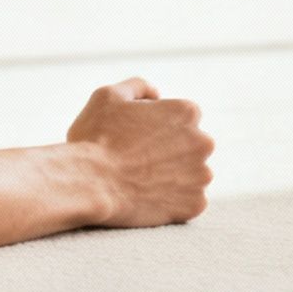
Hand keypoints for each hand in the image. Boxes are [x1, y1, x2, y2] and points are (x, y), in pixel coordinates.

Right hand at [67, 76, 215, 227]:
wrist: (90, 183)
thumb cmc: (96, 137)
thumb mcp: (107, 96)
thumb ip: (138, 87)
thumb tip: (156, 94)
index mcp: (186, 112)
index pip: (181, 115)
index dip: (156, 124)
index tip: (135, 135)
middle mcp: (202, 142)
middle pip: (190, 145)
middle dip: (169, 150)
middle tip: (136, 158)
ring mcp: (201, 175)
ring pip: (190, 173)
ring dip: (172, 175)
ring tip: (139, 178)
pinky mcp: (195, 204)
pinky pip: (187, 201)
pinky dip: (171, 200)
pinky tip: (146, 196)